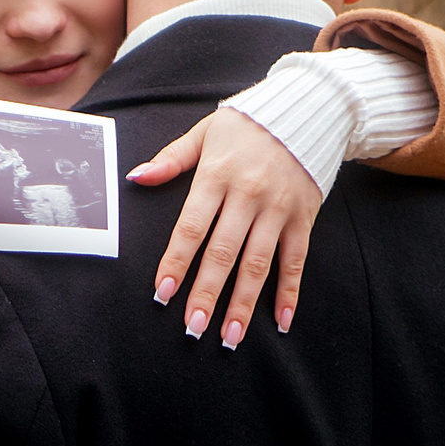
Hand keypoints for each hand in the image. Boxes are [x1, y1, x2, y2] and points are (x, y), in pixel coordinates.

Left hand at [126, 108, 317, 348]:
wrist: (307, 109)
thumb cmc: (247, 125)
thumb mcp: (204, 132)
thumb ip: (171, 158)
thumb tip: (137, 177)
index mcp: (216, 175)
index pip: (191, 227)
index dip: (176, 262)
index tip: (162, 293)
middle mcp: (248, 196)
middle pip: (223, 252)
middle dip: (207, 293)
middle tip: (193, 329)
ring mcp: (278, 209)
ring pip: (258, 264)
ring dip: (244, 303)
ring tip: (230, 336)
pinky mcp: (304, 217)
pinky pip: (296, 261)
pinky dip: (289, 293)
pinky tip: (282, 322)